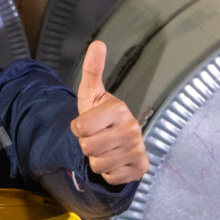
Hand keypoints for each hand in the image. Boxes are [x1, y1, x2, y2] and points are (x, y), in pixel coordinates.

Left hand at [71, 41, 147, 183]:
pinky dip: (109, 172)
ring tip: (106, 148)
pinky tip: (115, 160)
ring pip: (98, 164)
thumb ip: (93, 70)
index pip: (80, 128)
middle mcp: (132, 128)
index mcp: (119, 109)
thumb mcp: (92, 94)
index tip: (89, 124)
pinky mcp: (140, 168)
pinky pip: (110, 177)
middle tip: (98, 138)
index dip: (78, 129)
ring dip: (97, 160)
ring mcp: (138, 149)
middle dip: (87, 146)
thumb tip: (98, 43)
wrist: (119, 140)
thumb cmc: (101, 116)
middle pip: (88, 148)